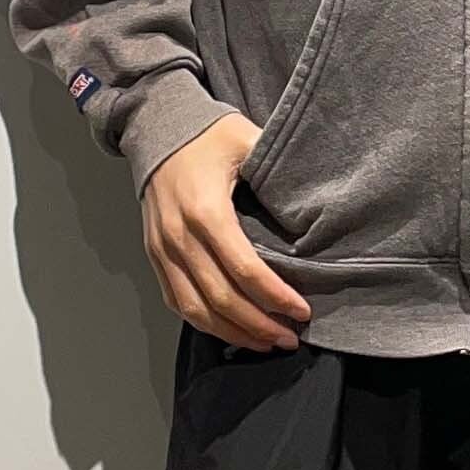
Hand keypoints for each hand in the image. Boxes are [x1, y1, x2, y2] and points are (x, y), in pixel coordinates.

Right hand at [141, 111, 312, 351]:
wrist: (157, 126)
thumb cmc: (208, 133)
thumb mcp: (247, 138)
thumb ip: (276, 164)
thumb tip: (315, 195)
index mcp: (207, 211)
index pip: (245, 270)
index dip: (275, 297)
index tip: (302, 311)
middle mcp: (180, 237)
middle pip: (222, 299)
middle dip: (260, 325)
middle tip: (290, 337)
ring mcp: (162, 249)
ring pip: (196, 309)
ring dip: (232, 332)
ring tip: (265, 342)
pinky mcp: (154, 254)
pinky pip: (176, 300)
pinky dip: (202, 322)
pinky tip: (230, 330)